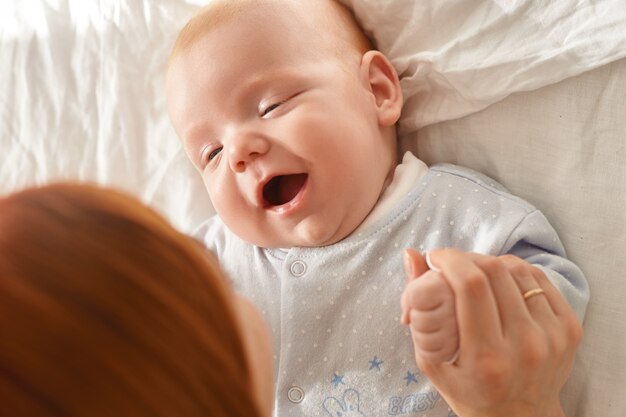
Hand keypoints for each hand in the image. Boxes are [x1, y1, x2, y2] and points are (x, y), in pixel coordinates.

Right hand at [402, 248, 582, 416]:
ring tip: (474, 274)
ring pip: (518, 270)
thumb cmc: (469, 391)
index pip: (472, 286)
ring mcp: (552, 336)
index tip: (436, 258)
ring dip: (489, 262)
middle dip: (466, 258)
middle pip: (494, 272)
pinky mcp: (570, 328)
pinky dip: (514, 271)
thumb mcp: (432, 360)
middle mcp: (526, 346)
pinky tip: (500, 282)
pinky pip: (539, 279)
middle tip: (451, 265)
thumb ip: (418, 308)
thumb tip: (411, 255)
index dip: (451, 260)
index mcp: (488, 359)